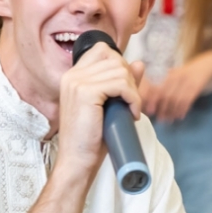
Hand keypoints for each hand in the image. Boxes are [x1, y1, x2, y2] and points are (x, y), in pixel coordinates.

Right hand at [54, 42, 144, 180]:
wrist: (77, 162)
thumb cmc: (91, 139)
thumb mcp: (109, 106)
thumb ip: (122, 83)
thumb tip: (139, 63)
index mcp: (73, 76)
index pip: (102, 50)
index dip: (120, 66)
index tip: (124, 90)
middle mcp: (72, 75)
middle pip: (115, 59)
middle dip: (130, 80)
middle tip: (130, 103)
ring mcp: (77, 82)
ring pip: (121, 71)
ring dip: (133, 91)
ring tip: (131, 111)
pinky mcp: (85, 92)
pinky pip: (121, 84)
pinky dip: (133, 98)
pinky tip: (132, 114)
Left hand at [144, 50, 211, 122]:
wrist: (208, 65)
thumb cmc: (190, 71)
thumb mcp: (177, 73)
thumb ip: (166, 83)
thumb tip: (153, 95)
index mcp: (171, 74)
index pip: (158, 88)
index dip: (153, 100)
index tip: (149, 110)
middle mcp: (177, 78)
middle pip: (166, 95)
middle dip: (161, 108)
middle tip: (159, 118)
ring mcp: (187, 82)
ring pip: (176, 100)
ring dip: (172, 112)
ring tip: (168, 120)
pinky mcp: (196, 87)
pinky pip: (188, 101)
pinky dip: (183, 110)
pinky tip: (180, 116)